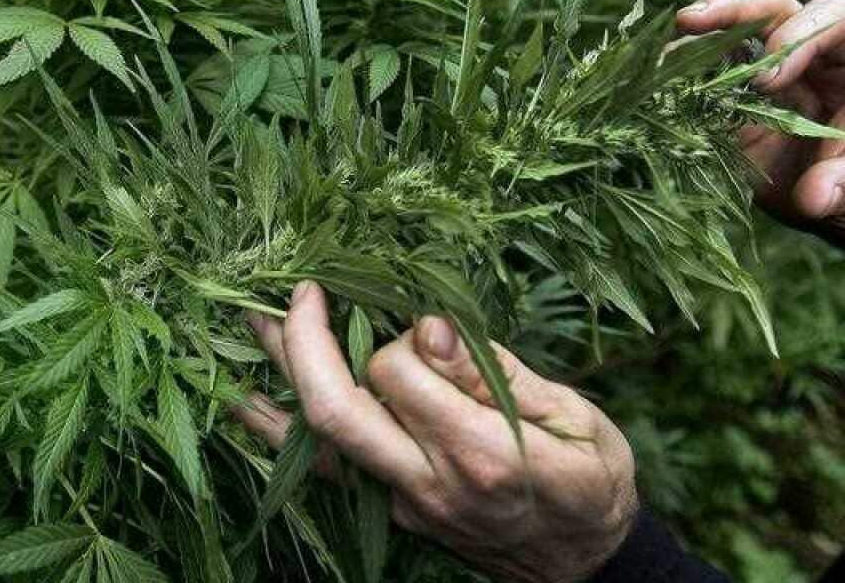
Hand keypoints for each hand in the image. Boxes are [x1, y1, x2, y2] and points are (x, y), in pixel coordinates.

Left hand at [236, 282, 637, 582]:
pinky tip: (251, 400)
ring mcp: (404, 502)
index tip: (417, 315)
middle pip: (336, 409)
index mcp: (483, 453)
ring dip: (282, 378)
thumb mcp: (572, 414)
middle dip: (306, 343)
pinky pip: (327, 468)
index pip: (398, 375)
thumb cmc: (593, 479)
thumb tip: (425, 326)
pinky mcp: (392, 509)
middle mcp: (430, 484)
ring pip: (319, 441)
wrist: (588, 564)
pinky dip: (282, 431)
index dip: (397, 333)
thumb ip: (492, 371)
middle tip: (299, 289)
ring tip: (256, 323)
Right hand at [677, 0, 844, 282]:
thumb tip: (813, 197)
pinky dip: (680, 81)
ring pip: (733, 35)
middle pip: (774, 9)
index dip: (801, 35)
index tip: (768, 82)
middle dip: (732, 10)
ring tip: (659, 59)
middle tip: (690, 22)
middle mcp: (814, 55)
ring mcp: (771, 76)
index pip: (837, 18)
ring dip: (694, 40)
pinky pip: (707, 80)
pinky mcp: (738, 104)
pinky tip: (654, 90)